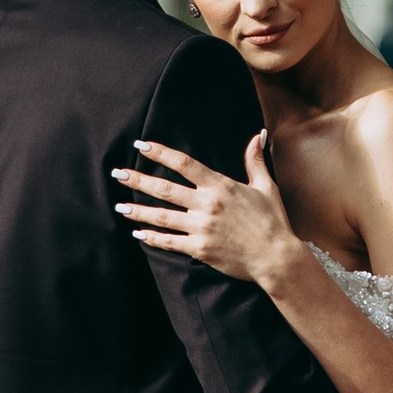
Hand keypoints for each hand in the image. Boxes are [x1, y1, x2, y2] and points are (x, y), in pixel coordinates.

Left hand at [116, 132, 301, 289]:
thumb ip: (255, 161)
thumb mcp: (266, 187)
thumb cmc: (273, 221)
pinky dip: (152, 238)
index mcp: (220, 186)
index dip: (160, 153)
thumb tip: (258, 135)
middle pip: (164, 189)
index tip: (141, 146)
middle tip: (117, 173)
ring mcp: (201, 228)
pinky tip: (138, 233)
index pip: (184, 164)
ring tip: (119, 205)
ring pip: (161, 216)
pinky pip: (170, 242)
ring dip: (137, 210)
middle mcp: (207, 204)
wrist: (276, 257)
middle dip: (137, 180)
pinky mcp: (200, 249)